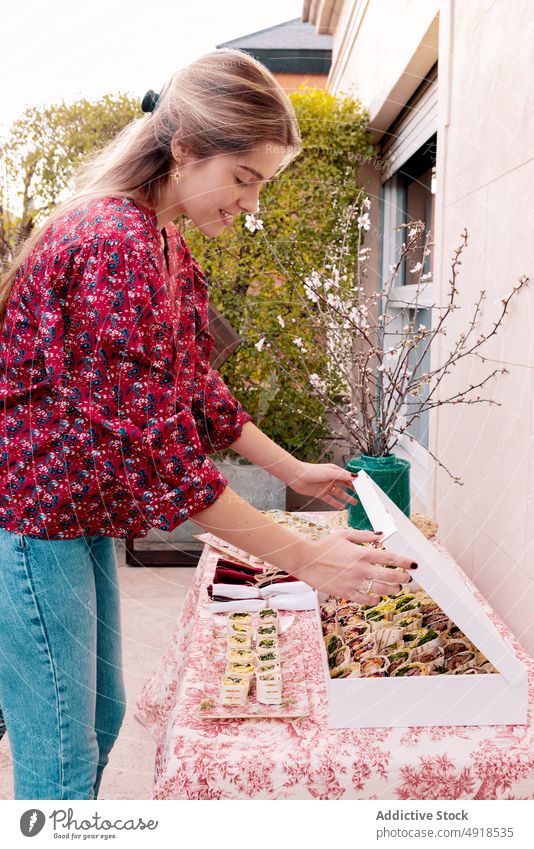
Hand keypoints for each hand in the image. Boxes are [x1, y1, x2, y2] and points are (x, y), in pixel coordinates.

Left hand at [287, 461, 358, 510]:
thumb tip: (355, 476)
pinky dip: (336, 503)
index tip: (365, 487)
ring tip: (355, 503)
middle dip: (354, 490)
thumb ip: (343, 476)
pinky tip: (343, 507)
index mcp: (335, 471)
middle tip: (363, 496)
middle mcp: (331, 478)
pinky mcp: (320, 493)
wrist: (296, 476)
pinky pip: (330, 499)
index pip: (348, 477)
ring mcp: (326, 486)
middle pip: (345, 485)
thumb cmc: (311, 471)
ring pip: (339, 493)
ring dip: (347, 498)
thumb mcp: (329, 473)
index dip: (356, 481)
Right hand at [296, 528, 414, 602]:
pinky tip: (378, 596)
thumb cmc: (324, 546)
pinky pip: (367, 600)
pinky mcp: (346, 593)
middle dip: (403, 578)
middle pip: (391, 576)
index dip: (405, 562)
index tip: (414, 565)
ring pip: (382, 590)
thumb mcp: (344, 535)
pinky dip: (375, 599)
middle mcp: (361, 569)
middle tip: (407, 578)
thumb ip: (364, 535)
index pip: (391, 558)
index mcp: (362, 554)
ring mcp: (354, 583)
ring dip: (393, 590)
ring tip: (396, 588)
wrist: (306, 561)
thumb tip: (380, 535)